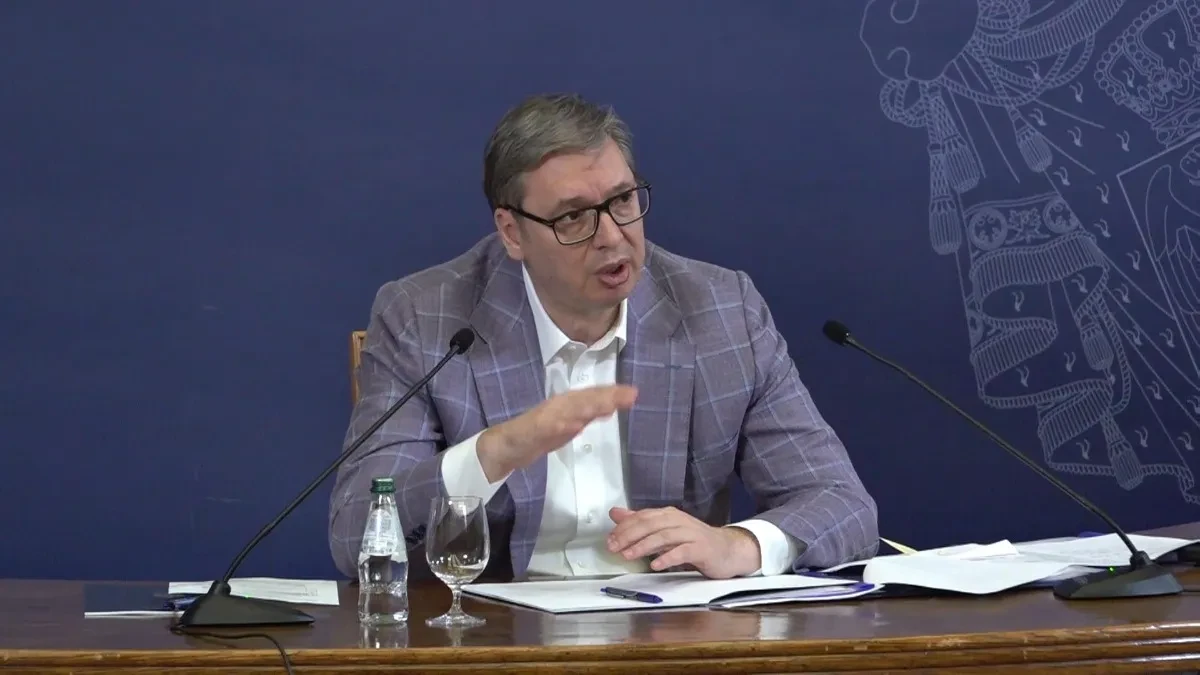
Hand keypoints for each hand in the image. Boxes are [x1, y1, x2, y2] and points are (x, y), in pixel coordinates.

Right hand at [476, 385, 637, 480]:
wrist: (507, 446)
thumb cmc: (538, 435)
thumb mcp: (568, 424)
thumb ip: (586, 416)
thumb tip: (610, 408)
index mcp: (567, 404)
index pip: (592, 396)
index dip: (611, 393)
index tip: (632, 393)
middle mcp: (559, 406)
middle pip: (586, 399)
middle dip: (608, 396)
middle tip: (631, 394)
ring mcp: (548, 417)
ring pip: (572, 408)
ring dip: (592, 404)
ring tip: (612, 403)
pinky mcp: (536, 428)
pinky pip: (552, 426)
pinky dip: (565, 424)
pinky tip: (577, 424)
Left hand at [606, 506, 761, 578]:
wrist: (728, 550)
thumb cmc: (694, 542)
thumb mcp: (665, 531)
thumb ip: (640, 523)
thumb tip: (615, 513)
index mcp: (669, 515)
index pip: (642, 517)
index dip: (624, 527)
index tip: (610, 540)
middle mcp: (679, 521)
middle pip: (651, 524)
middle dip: (630, 535)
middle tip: (614, 547)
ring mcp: (691, 534)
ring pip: (664, 536)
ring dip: (644, 546)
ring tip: (628, 556)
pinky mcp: (702, 549)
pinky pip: (682, 552)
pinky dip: (668, 558)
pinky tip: (656, 565)